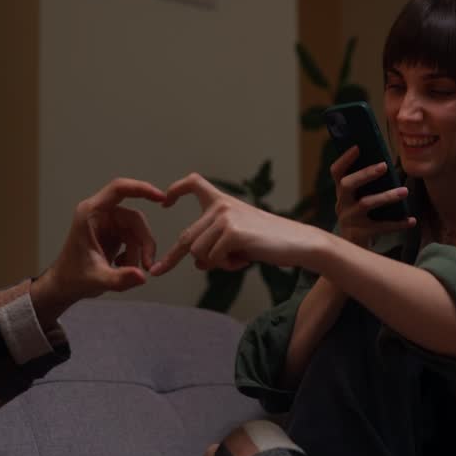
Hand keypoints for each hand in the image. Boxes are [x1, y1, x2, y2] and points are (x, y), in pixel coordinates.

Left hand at [36, 178, 164, 314]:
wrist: (65, 286)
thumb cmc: (73, 278)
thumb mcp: (97, 280)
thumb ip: (119, 278)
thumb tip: (142, 276)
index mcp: (90, 213)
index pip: (118, 189)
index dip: (141, 188)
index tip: (161, 197)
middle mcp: (99, 214)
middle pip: (134, 218)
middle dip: (144, 242)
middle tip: (147, 265)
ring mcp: (107, 224)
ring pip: (136, 231)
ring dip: (138, 252)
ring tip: (130, 272)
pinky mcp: (113, 234)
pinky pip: (133, 239)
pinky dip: (134, 255)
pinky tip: (121, 267)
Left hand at [150, 174, 328, 275]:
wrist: (297, 243)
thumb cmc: (269, 242)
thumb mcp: (237, 241)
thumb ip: (214, 245)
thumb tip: (196, 262)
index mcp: (223, 202)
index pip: (193, 184)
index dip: (176, 190)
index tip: (165, 203)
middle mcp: (221, 205)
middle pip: (187, 237)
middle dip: (171, 258)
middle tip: (158, 272)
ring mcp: (225, 218)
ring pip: (197, 252)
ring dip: (214, 264)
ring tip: (238, 259)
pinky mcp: (232, 233)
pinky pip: (211, 259)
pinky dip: (225, 266)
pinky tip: (244, 260)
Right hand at [331, 146, 414, 247]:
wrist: (352, 249)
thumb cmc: (360, 219)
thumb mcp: (357, 202)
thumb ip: (366, 187)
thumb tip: (387, 166)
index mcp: (342, 193)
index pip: (337, 172)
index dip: (345, 159)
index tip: (358, 147)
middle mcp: (342, 204)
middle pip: (347, 185)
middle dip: (365, 174)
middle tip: (384, 166)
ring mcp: (350, 219)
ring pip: (366, 204)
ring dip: (386, 196)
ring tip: (404, 191)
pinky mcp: (359, 234)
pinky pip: (381, 227)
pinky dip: (397, 223)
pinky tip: (411, 220)